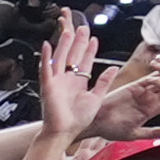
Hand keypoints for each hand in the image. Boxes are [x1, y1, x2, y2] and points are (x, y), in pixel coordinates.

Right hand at [29, 11, 105, 152]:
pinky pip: (46, 69)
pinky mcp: (48, 86)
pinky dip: (46, 57)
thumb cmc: (78, 120)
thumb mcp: (96, 98)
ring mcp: (56, 81)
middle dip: (78, 42)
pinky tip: (47, 46)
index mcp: (78, 82)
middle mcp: (67, 79)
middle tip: (83, 27)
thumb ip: (104, 82)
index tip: (94, 39)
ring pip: (60, 58)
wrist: (64, 132)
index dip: (89, 50)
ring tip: (68, 31)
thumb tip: (113, 68)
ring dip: (64, 45)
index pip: (84, 61)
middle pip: (72, 56)